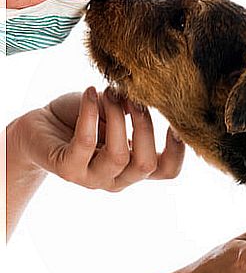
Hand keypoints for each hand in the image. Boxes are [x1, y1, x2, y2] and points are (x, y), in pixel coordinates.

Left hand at [12, 86, 184, 190]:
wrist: (40, 126)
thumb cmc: (83, 120)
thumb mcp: (115, 114)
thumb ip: (133, 111)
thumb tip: (145, 96)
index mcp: (134, 167)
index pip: (167, 171)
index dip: (178, 151)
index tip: (176, 122)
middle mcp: (118, 179)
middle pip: (146, 164)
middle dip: (145, 126)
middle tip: (135, 98)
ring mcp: (93, 179)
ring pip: (118, 156)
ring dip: (118, 118)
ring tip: (109, 94)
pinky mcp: (68, 170)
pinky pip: (86, 143)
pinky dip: (91, 113)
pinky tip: (90, 93)